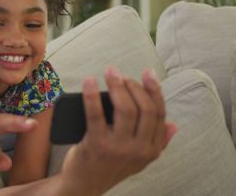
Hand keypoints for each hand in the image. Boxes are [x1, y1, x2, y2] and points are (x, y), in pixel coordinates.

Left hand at [60, 66, 176, 194]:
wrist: (85, 185)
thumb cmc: (110, 166)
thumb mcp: (139, 159)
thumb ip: (158, 143)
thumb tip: (174, 125)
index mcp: (152, 150)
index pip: (159, 114)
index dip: (155, 90)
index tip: (148, 73)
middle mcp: (139, 149)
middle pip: (144, 109)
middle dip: (134, 86)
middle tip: (121, 75)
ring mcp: (118, 147)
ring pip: (125, 109)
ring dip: (117, 86)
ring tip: (110, 73)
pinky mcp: (97, 144)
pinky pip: (96, 114)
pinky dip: (92, 95)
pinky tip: (89, 81)